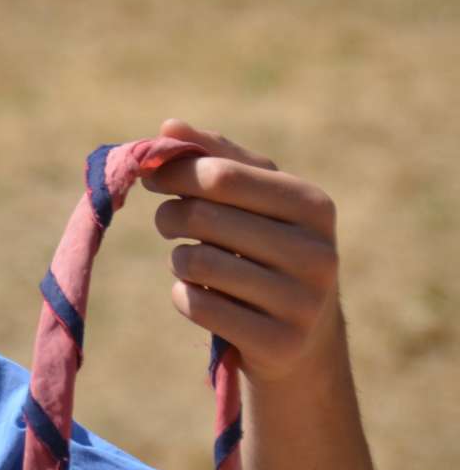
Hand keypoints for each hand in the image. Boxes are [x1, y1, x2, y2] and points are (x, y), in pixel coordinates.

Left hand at [141, 118, 342, 386]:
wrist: (303, 338)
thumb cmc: (267, 249)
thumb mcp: (255, 199)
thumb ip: (214, 157)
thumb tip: (168, 126)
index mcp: (312, 205)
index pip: (221, 176)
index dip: (174, 172)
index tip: (152, 174)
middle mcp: (317, 252)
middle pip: (203, 217)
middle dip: (170, 215)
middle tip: (168, 222)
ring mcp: (302, 302)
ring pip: (195, 262)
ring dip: (178, 259)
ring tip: (191, 261)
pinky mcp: (278, 343)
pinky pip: (196, 305)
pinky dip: (183, 296)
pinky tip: (202, 297)